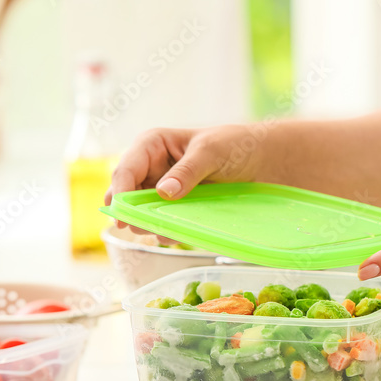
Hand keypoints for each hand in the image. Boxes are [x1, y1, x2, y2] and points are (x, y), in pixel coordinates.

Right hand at [104, 125, 263, 232]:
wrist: (260, 159)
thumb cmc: (234, 145)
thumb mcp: (210, 152)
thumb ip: (187, 171)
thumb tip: (164, 192)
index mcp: (152, 145)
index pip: (126, 169)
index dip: (120, 192)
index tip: (122, 214)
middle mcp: (151, 167)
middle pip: (127, 194)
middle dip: (131, 212)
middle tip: (138, 227)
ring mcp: (161, 188)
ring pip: (141, 211)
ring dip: (146, 223)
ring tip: (159, 230)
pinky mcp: (174, 206)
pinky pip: (161, 221)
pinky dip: (163, 230)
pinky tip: (171, 235)